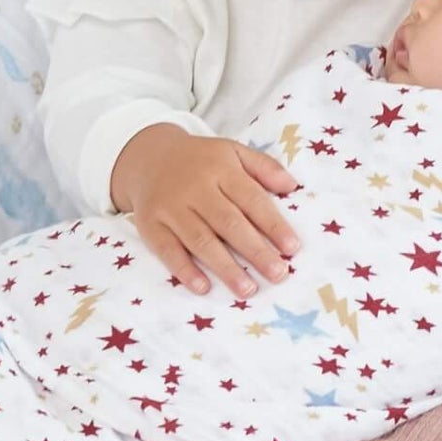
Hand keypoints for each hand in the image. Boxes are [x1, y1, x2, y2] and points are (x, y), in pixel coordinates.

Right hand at [110, 124, 300, 298]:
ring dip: (225, 267)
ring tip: (248, 289)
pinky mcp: (150, 225)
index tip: (292, 248)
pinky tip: (203, 287)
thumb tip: (292, 185)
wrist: (149, 157)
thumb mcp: (233, 151)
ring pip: (200, 240)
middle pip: (228, 223)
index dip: (273, 224)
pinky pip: (167, 250)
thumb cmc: (202, 161)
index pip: (251, 199)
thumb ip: (264, 166)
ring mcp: (170, 207)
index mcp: (221, 169)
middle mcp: (195, 188)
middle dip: (255, 251)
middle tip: (278, 274)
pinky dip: (185, 269)